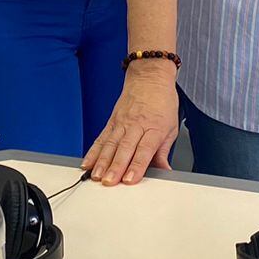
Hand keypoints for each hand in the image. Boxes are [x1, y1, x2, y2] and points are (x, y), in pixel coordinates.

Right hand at [81, 64, 178, 185]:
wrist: (149, 77)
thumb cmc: (162, 101)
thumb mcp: (171, 126)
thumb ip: (164, 152)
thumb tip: (165, 172)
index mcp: (154, 127)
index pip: (144, 150)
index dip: (136, 166)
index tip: (130, 179)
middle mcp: (136, 125)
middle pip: (124, 149)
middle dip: (116, 167)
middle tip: (109, 182)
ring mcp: (121, 123)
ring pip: (110, 145)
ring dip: (102, 162)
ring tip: (96, 176)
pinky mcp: (111, 121)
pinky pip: (101, 138)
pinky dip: (93, 152)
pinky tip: (87, 163)